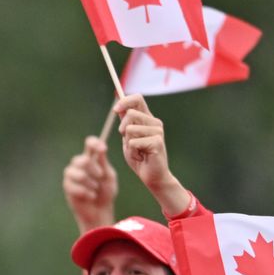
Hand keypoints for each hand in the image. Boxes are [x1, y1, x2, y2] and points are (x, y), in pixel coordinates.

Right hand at [63, 135, 117, 231]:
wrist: (100, 210)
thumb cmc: (106, 192)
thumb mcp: (109, 176)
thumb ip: (103, 163)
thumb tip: (101, 148)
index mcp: (91, 159)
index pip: (89, 144)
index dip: (94, 143)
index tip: (103, 149)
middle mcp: (79, 165)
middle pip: (81, 159)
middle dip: (92, 168)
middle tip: (100, 176)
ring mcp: (71, 176)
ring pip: (75, 172)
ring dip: (88, 182)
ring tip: (95, 189)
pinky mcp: (67, 187)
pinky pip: (72, 186)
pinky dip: (84, 192)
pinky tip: (91, 197)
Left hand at [114, 94, 189, 216]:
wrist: (151, 175)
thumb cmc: (139, 157)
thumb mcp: (127, 138)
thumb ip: (125, 123)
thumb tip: (118, 107)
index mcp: (147, 119)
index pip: (137, 98)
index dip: (124, 101)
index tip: (115, 110)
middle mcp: (154, 122)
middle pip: (131, 113)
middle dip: (122, 128)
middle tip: (128, 141)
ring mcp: (157, 131)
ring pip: (130, 129)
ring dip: (128, 143)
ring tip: (137, 150)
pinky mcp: (157, 141)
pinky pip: (134, 142)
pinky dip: (132, 151)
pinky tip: (142, 156)